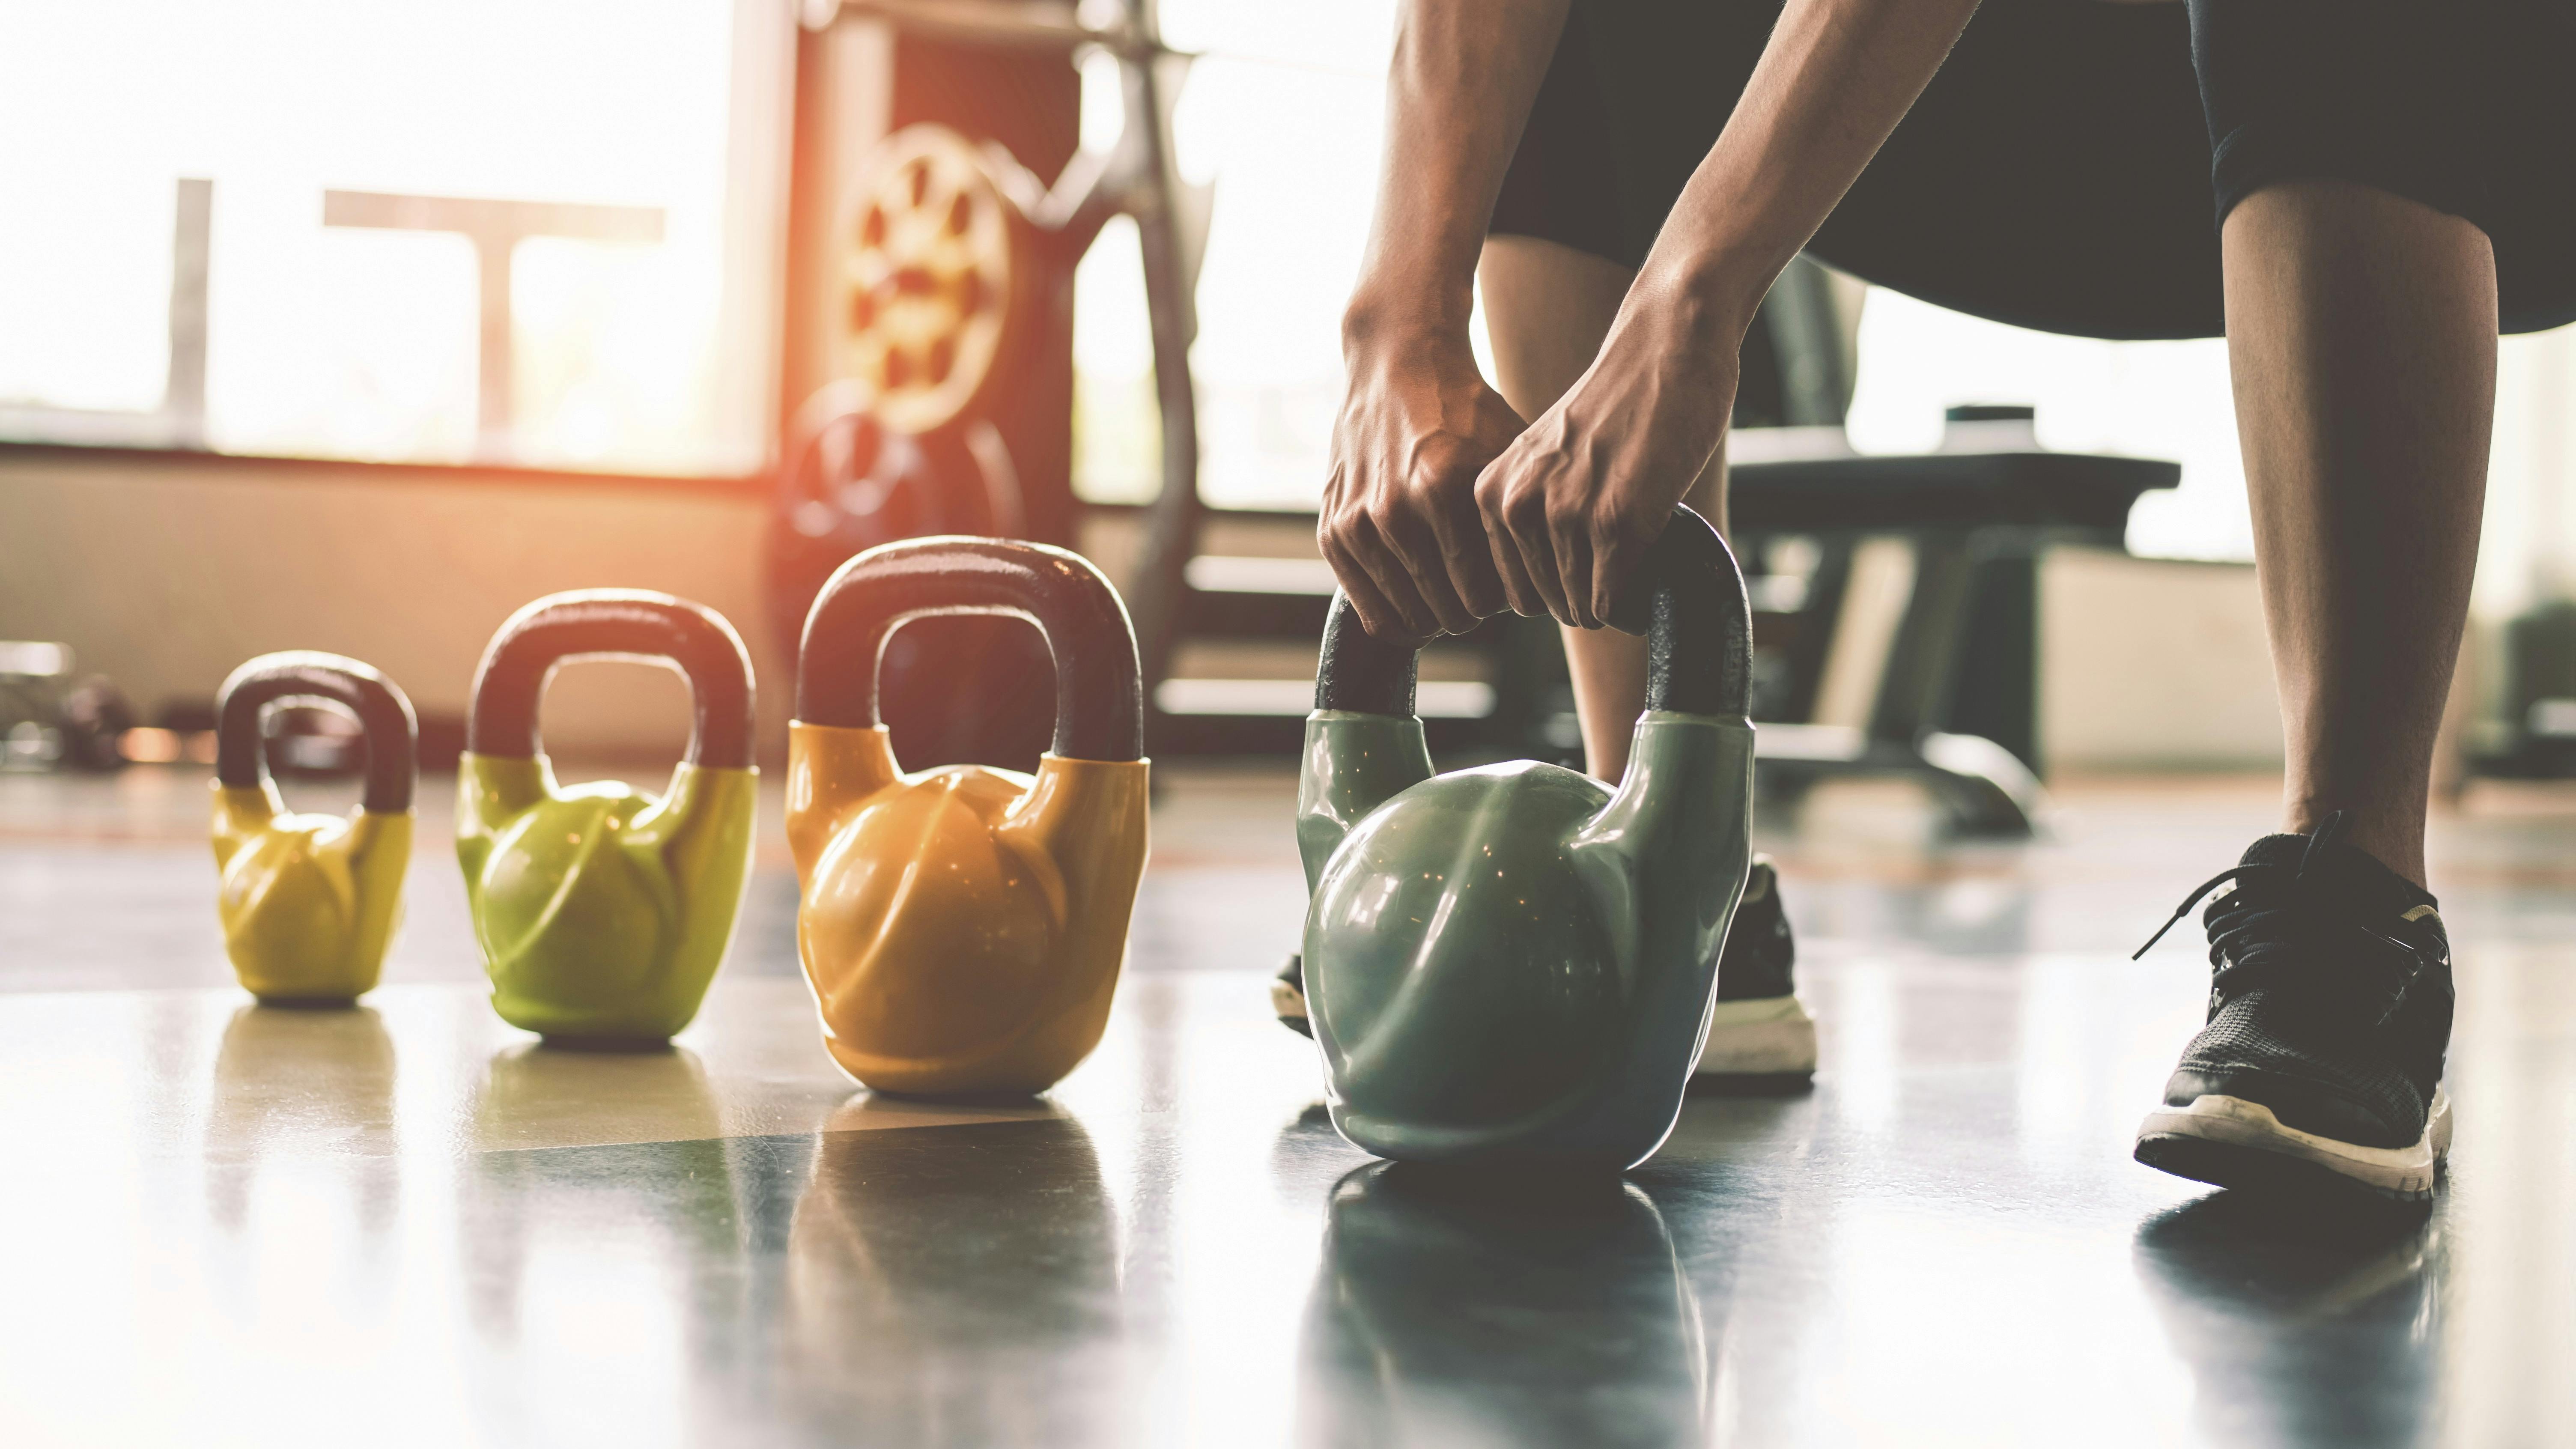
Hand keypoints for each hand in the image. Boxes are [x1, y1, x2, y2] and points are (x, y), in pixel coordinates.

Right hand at [1321, 336, 1525, 640]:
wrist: (1396, 364)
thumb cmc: (1465, 412)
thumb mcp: (1507, 455)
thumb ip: (1521, 519)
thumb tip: (1542, 590)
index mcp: (1444, 489)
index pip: (1486, 597)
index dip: (1507, 600)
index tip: (1511, 583)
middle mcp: (1394, 510)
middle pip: (1450, 613)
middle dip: (1474, 608)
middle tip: (1482, 587)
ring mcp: (1358, 523)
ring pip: (1410, 619)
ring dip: (1438, 612)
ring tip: (1453, 585)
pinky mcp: (1332, 532)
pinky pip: (1372, 612)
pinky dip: (1400, 613)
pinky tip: (1420, 592)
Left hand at [1474, 302, 1739, 627]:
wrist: (1666, 348)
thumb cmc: (1617, 406)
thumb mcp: (1545, 459)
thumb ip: (1532, 510)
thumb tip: (1545, 586)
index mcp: (1492, 492)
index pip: (1511, 587)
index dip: (1552, 587)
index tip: (1585, 564)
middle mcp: (1518, 506)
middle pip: (1545, 603)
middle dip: (1583, 596)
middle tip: (1617, 564)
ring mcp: (1565, 516)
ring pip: (1580, 607)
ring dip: (1612, 597)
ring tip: (1636, 557)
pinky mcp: (1616, 522)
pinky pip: (1613, 600)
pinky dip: (1634, 600)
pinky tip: (1649, 569)